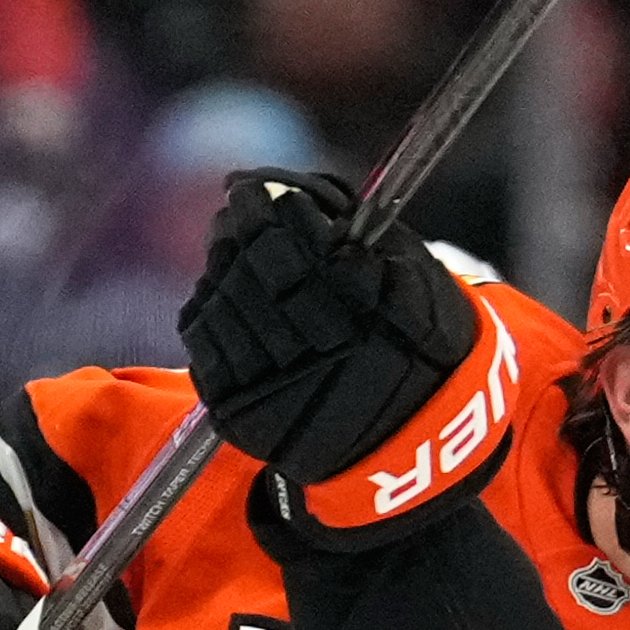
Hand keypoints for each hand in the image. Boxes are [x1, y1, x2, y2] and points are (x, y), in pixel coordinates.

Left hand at [180, 170, 480, 484]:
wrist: (417, 442)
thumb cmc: (423, 347)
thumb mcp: (417, 281)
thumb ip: (363, 233)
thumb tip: (296, 189)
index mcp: (365, 313)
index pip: (296, 240)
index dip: (269, 206)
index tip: (257, 187)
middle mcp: (319, 352)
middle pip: (255, 269)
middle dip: (242, 227)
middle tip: (240, 203)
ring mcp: (278, 388)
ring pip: (223, 304)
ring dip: (222, 265)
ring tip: (231, 246)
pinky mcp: (247, 416)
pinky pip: (206, 349)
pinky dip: (206, 311)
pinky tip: (219, 292)